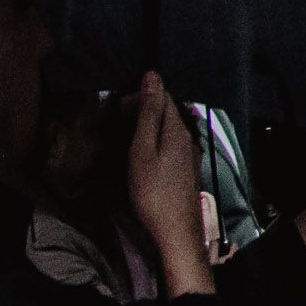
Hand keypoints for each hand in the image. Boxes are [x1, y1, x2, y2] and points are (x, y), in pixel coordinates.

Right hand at [123, 76, 216, 297]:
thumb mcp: (143, 148)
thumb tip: (152, 75)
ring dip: (145, 125)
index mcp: (178, 128)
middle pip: (165, 111)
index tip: (117, 108)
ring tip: (123, 134)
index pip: (163, 96)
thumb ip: (148, 113)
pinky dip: (152, 139)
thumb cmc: (153, 190)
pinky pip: (168, 142)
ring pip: (166, 127)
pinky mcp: (184, 166)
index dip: (140, 95)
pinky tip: (139, 151)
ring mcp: (188, 153)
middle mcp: (188, 137)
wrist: (174, 229)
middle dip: (141, 108)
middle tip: (116, 121)